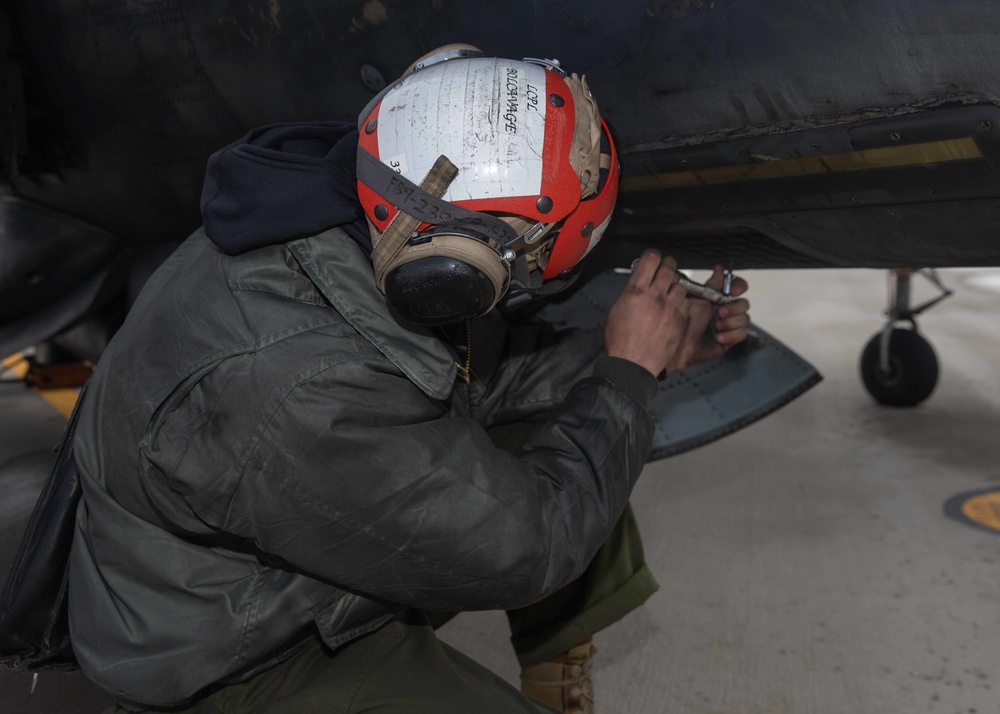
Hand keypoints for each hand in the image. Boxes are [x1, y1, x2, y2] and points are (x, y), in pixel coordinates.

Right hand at [604, 251, 689, 376]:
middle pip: (669, 268)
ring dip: (675, 286)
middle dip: (668, 265)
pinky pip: (685, 303)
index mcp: (636, 291)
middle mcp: (655, 296)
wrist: (633, 364)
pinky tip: (673, 307)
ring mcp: (670, 308)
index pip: (650, 259)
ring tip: (669, 292)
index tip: (653, 258)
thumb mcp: (616, 310)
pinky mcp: (680, 320)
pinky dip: (680, 302)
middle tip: (666, 267)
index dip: (652, 255)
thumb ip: (630, 292)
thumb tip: (638, 283)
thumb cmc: (621, 341)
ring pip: (680, 285)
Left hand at [667, 264, 750, 370]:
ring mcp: (730, 325)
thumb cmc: (684, 321)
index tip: (734, 290)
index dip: (739, 286)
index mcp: (719, 298)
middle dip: (734, 308)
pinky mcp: (731, 339)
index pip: (737, 287)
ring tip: (716, 327)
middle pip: (744, 303)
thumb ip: (712, 284)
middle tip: (720, 313)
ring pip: (745, 318)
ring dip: (731, 322)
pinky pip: (742, 334)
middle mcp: (726, 310)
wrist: (679, 345)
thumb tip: (720, 268)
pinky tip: (719, 337)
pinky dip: (731, 335)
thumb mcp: (697, 299)